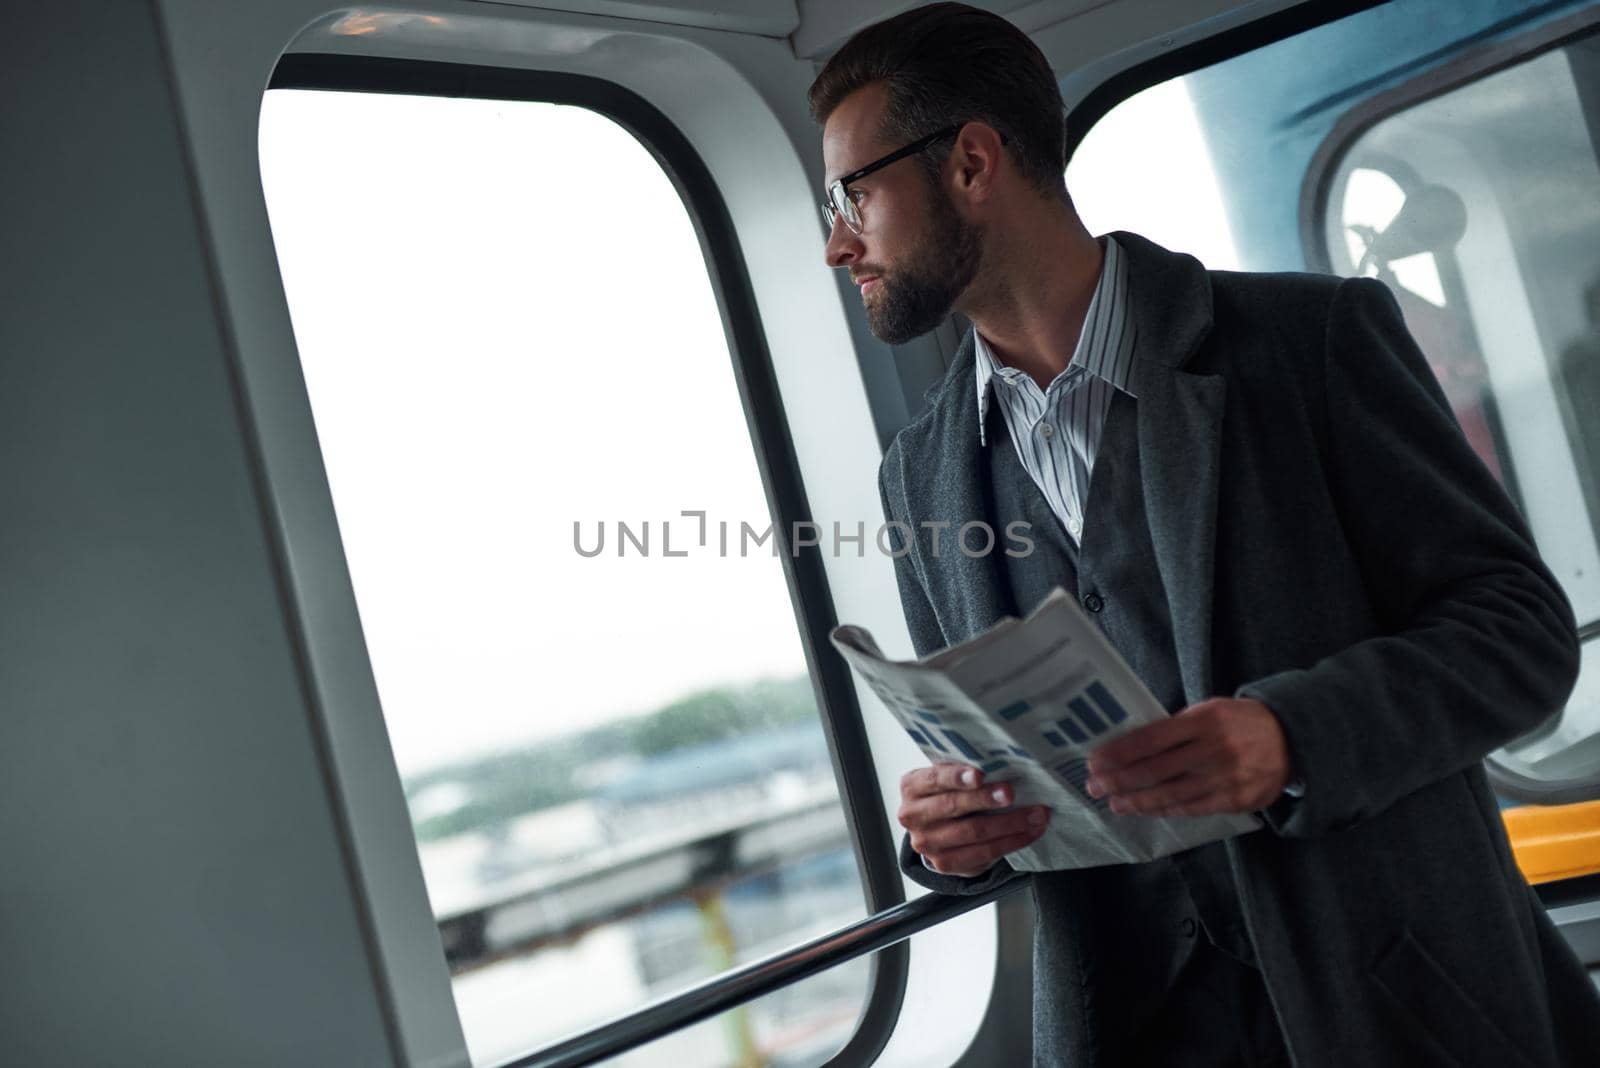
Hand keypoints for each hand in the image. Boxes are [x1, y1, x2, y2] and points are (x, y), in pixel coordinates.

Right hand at [898, 762, 1050, 876]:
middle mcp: (912, 815)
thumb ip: (962, 770)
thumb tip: (1001, 760)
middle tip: (1012, 793)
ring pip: (973, 833)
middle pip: (954, 806)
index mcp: (912, 786)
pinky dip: (1011, 842)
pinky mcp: (944, 864)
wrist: (939, 831)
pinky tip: (1029, 832)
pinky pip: (983, 853)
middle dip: (987, 799)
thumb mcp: (947, 777)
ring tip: (1036, 814)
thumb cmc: (949, 793)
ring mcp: (926, 843)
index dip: (957, 777)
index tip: (981, 775)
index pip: (934, 779)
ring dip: (1010, 823)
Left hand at [1084, 697, 1291, 816]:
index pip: (1151, 739)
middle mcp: (1214, 750)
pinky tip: (1145, 809)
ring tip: (1115, 803)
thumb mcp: (1210, 710)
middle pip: (1156, 770)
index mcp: (1205, 721)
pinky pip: (1192, 808)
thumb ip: (1176, 727)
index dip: (1120, 752)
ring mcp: (1226, 778)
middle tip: (1094, 786)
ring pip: (1171, 794)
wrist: (1292, 739)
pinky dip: (1165, 810)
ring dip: (1137, 801)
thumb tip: (1131, 745)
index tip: (1095, 760)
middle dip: (1119, 780)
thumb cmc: (1240, 722)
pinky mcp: (1235, 801)